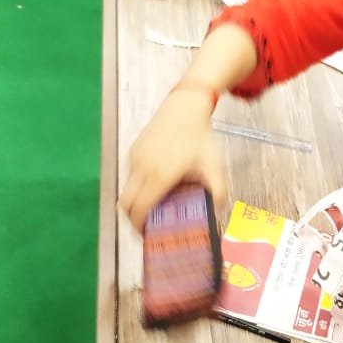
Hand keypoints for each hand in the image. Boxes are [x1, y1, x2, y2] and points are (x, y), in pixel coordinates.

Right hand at [119, 89, 226, 232]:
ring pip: (126, 190)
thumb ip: (218, 193)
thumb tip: (217, 214)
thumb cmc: (200, 137)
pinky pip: (130, 176)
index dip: (139, 227)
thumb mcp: (215, 167)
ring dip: (135, 203)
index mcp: (160, 175)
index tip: (146, 236)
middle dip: (132, 221)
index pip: (139, 209)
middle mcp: (142, 168)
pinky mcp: (134, 150)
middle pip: (125, 204)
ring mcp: (135, 158)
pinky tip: (154, 189)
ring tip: (151, 210)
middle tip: (145, 229)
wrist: (185, 107)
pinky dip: (137, 188)